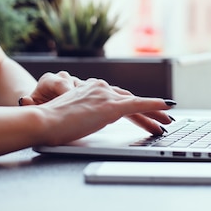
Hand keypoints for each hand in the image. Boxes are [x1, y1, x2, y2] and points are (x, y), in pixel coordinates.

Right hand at [21, 72, 174, 141]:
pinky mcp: (110, 106)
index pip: (117, 97)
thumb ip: (83, 113)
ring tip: (167, 122)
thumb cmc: (49, 122)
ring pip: (137, 104)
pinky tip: (168, 106)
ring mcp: (105, 95)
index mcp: (90, 88)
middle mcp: (100, 87)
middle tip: (163, 119)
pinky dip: (155, 104)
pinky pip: (139, 104)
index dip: (132, 107)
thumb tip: (89, 120)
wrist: (42, 120)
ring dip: (155, 113)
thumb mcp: (69, 115)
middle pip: (130, 100)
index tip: (142, 115)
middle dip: (149, 111)